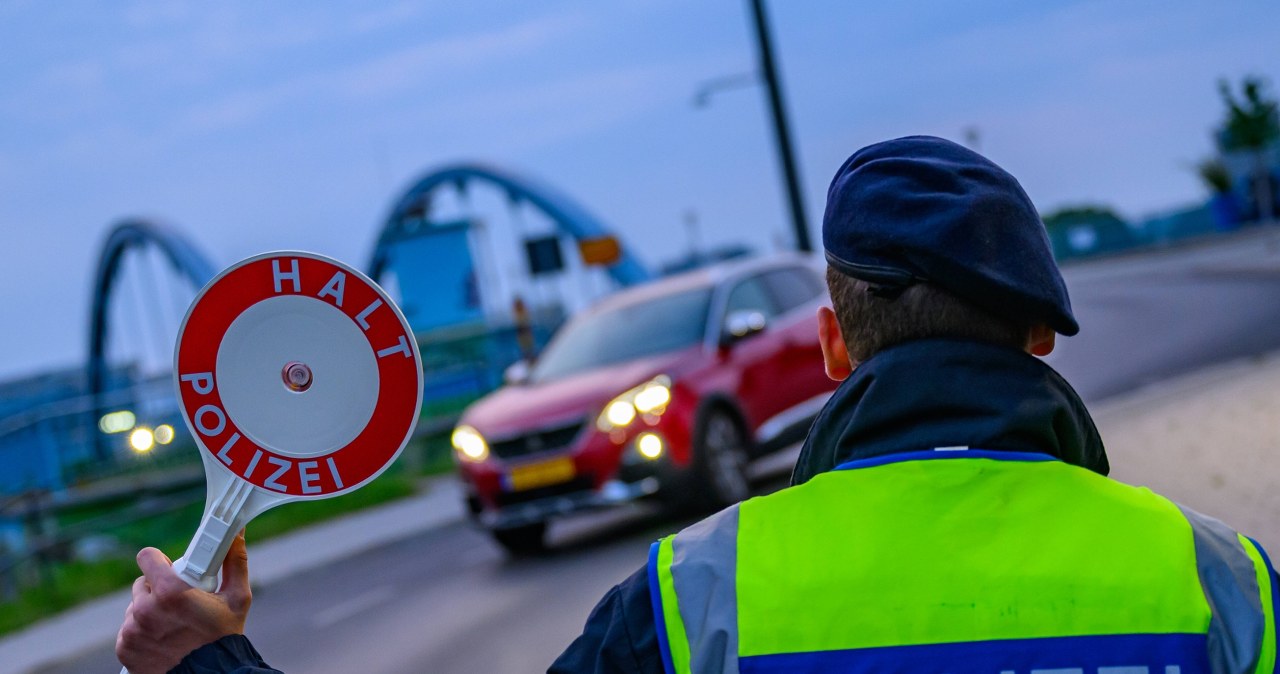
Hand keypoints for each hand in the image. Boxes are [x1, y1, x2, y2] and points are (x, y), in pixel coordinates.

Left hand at [116, 531, 251, 672]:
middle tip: (179, 602)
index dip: (158, 560)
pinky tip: (161, 640)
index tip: (168, 568)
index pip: (146, 557)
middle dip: (158, 589)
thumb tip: (237, 535)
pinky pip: (129, 630)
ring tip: (172, 625)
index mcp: (169, 592)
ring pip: (134, 608)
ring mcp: (132, 631)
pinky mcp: (125, 648)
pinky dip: (142, 632)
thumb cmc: (224, 638)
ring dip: (149, 611)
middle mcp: (144, 610)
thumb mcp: (236, 598)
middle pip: (142, 584)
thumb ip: (234, 562)